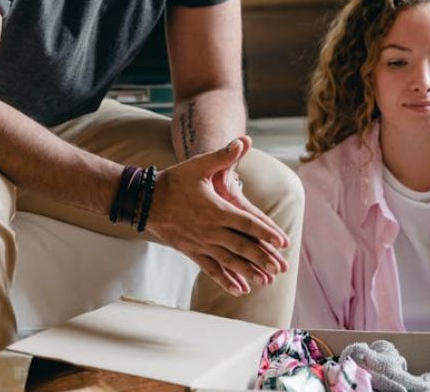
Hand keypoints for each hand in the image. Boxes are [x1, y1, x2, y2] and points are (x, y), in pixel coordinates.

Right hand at [143, 138, 290, 296]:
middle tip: (281, 268)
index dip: (267, 232)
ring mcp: (201, 244)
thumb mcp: (199, 165)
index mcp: (216, 210)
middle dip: (263, 258)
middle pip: (242, 247)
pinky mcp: (192, 252)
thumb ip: (223, 155)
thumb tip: (244, 140)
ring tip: (266, 281)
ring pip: (229, 261)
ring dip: (249, 272)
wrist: (146, 200)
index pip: (248, 223)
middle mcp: (211, 230)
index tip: (283, 241)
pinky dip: (226, 280)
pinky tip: (240, 290)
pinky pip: (212, 269)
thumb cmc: (175, 180)